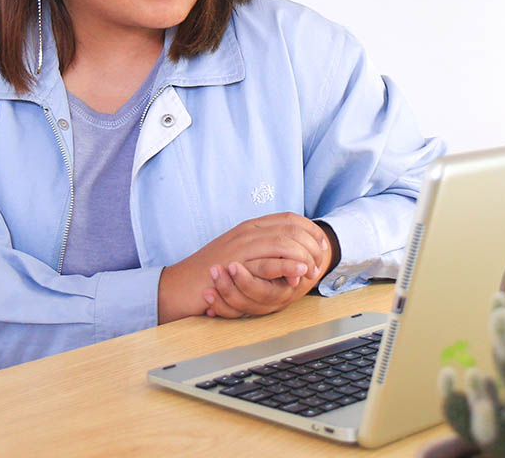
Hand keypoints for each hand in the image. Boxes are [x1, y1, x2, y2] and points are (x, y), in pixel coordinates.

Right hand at [157, 212, 328, 322]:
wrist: (181, 285)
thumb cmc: (210, 273)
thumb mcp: (240, 254)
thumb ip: (261, 250)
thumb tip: (288, 254)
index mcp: (250, 227)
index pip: (290, 218)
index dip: (311, 230)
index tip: (322, 244)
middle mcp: (248, 232)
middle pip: (292, 228)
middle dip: (313, 245)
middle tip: (320, 263)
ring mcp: (243, 246)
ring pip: (285, 242)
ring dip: (305, 256)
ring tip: (312, 270)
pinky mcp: (238, 264)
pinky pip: (270, 262)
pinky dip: (289, 266)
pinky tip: (300, 273)